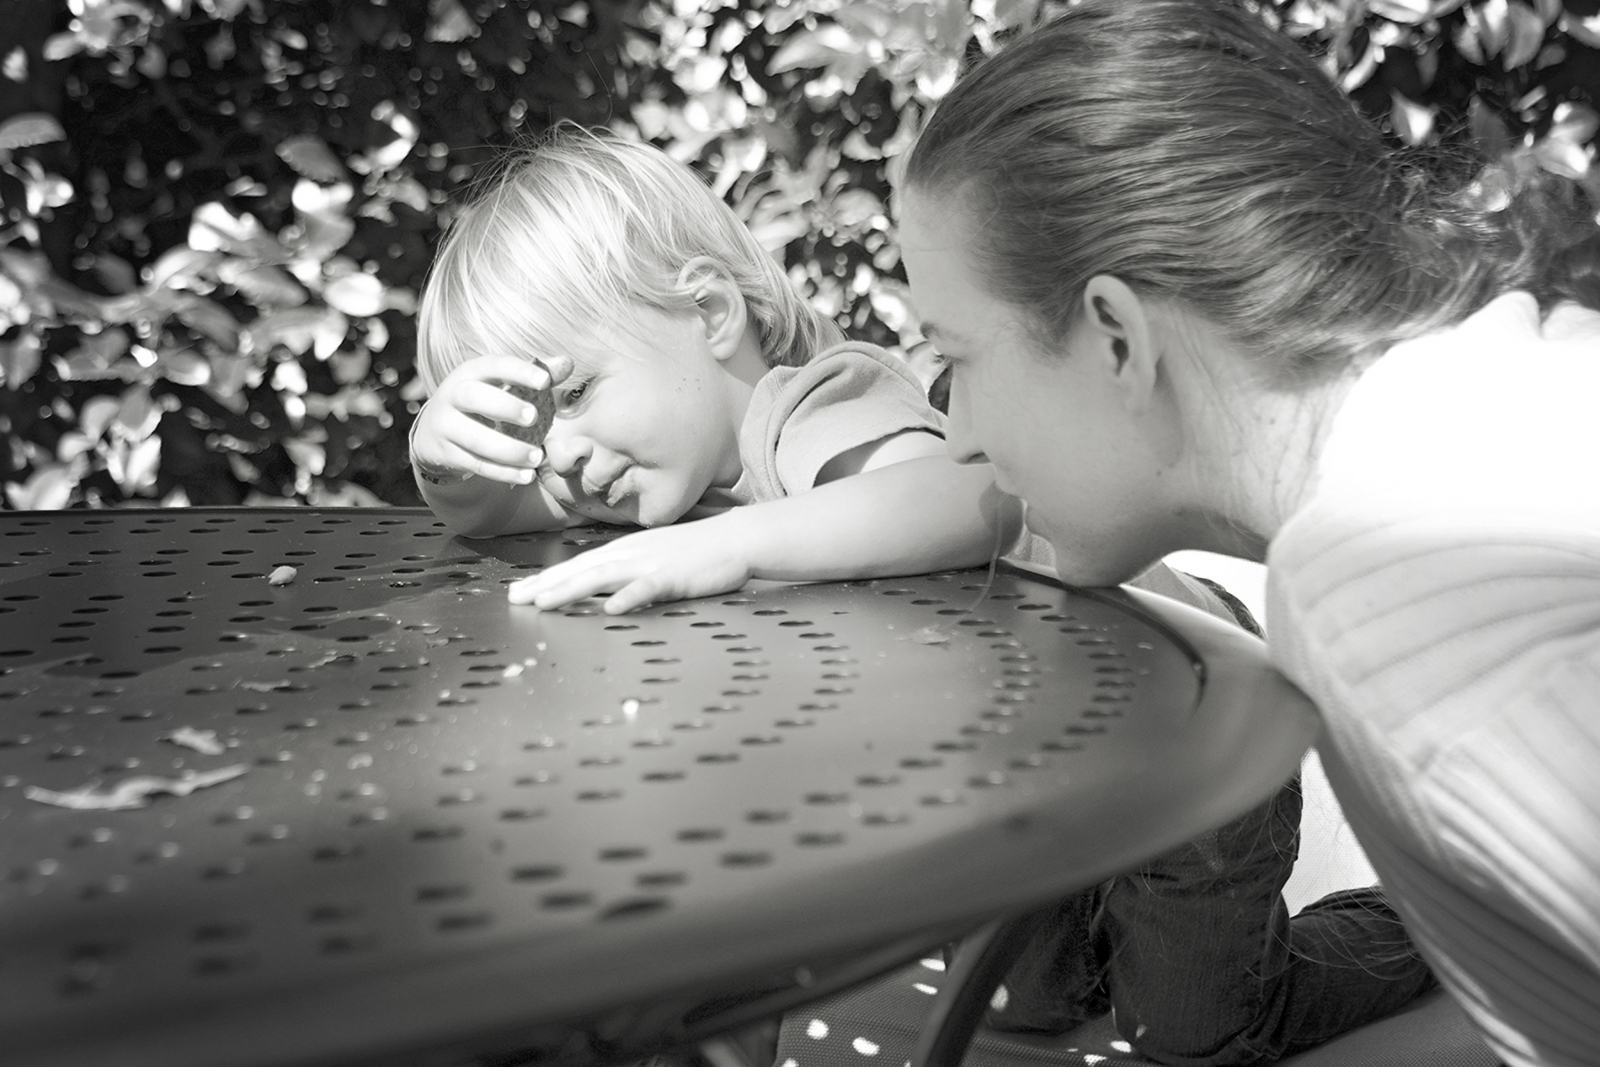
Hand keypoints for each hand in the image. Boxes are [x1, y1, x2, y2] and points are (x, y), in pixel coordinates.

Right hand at [411, 355, 568, 484]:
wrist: (434, 431)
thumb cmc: (480, 401)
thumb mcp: (498, 384)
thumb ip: (532, 375)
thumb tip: (567, 363)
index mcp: (471, 373)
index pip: (494, 366)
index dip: (519, 371)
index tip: (545, 381)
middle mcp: (453, 395)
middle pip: (474, 397)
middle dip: (505, 407)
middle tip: (533, 418)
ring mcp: (445, 426)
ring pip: (476, 439)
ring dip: (509, 450)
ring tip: (537, 457)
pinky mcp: (445, 453)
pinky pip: (476, 464)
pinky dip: (503, 473)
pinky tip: (527, 476)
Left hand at [507, 515, 754, 613]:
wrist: (736, 538)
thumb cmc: (698, 551)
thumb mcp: (655, 557)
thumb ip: (628, 572)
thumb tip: (602, 590)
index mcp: (625, 551)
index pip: (578, 565)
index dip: (547, 578)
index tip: (520, 591)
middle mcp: (631, 554)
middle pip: (582, 569)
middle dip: (547, 584)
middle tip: (516, 599)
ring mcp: (652, 564)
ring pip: (605, 576)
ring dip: (573, 588)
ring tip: (545, 602)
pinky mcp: (675, 576)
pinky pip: (648, 588)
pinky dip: (629, 597)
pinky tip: (611, 609)